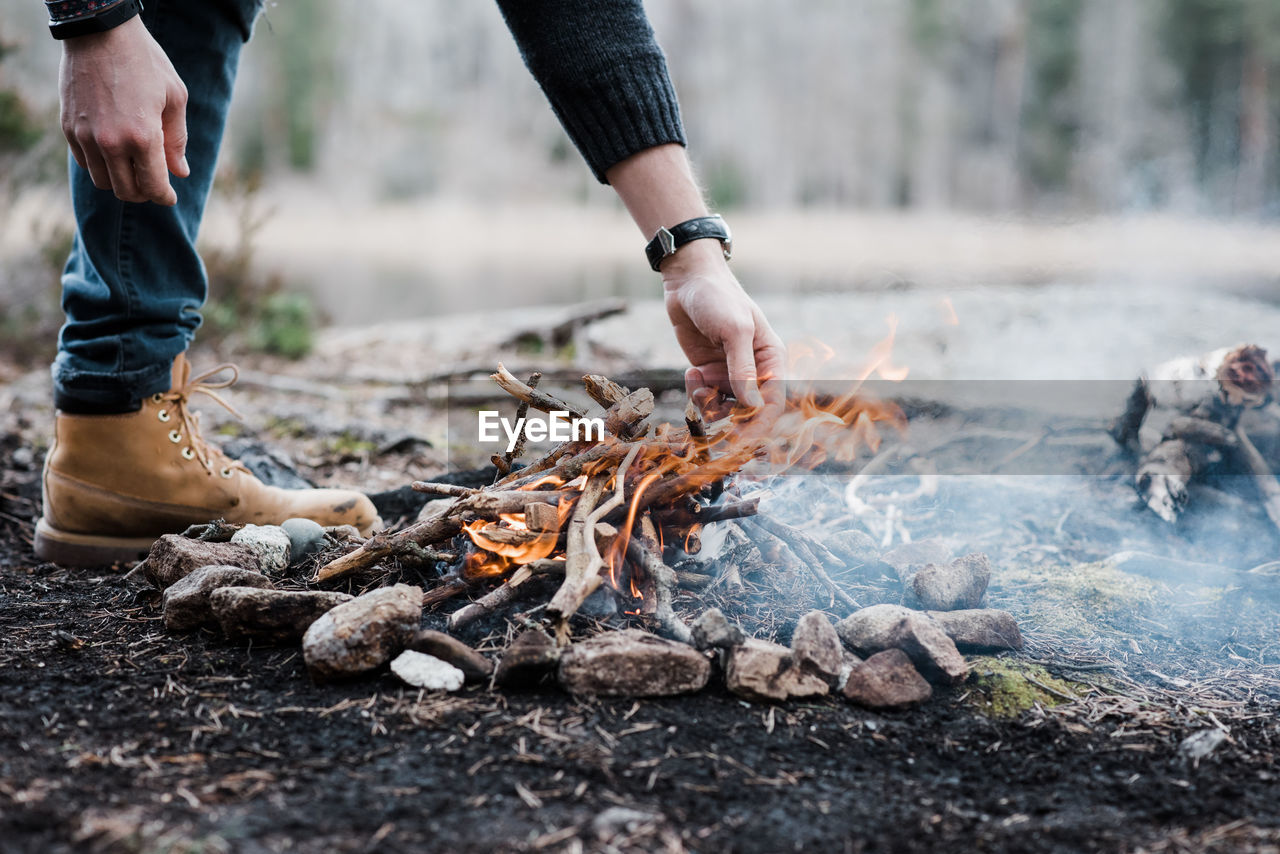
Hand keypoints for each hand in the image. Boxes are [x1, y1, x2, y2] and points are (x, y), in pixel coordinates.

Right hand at [59, 16, 188, 205]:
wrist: (100, 33)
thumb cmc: (144, 62)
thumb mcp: (174, 98)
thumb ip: (177, 140)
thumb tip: (179, 172)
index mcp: (143, 137)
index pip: (153, 187)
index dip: (164, 197)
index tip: (169, 197)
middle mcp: (110, 142)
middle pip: (126, 191)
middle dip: (143, 194)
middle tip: (154, 185)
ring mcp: (85, 136)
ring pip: (102, 181)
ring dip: (120, 181)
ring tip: (134, 168)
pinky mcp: (69, 128)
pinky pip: (85, 163)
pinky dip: (100, 166)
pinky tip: (114, 154)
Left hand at [661, 240, 785, 408]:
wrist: (688, 282)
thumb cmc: (719, 298)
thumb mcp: (734, 330)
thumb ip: (743, 368)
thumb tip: (752, 405)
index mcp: (771, 360)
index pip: (772, 402)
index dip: (758, 424)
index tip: (740, 440)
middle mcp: (754, 372)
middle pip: (748, 412)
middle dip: (728, 418)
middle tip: (707, 413)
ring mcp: (729, 374)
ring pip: (723, 410)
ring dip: (707, 404)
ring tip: (696, 381)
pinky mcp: (708, 374)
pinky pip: (704, 398)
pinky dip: (695, 393)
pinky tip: (690, 372)